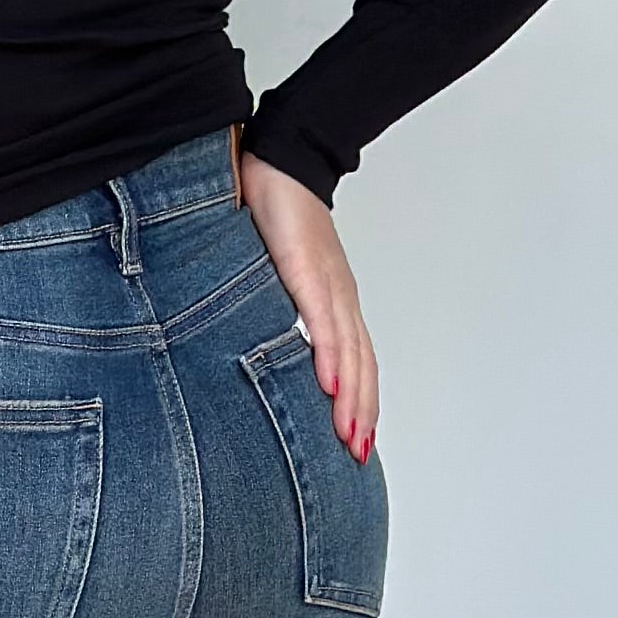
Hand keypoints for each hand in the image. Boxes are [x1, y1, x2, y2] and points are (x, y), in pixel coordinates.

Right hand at [237, 149, 376, 460]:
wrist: (280, 160)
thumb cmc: (275, 214)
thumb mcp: (271, 273)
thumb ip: (270, 307)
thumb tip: (256, 340)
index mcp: (332, 301)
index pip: (353, 362)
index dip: (358, 402)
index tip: (356, 442)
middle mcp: (339, 299)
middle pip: (360, 368)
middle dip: (360, 414)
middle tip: (356, 457)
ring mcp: (328, 287)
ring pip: (348, 355)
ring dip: (352, 400)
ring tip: (351, 439)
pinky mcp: (308, 273)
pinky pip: (322, 323)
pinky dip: (329, 357)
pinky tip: (329, 385)